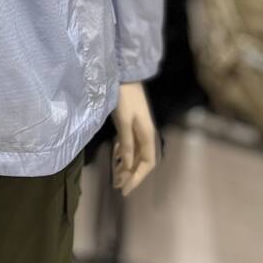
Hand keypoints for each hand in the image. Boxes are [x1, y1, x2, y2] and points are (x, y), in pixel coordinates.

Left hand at [111, 81, 158, 196]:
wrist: (125, 74)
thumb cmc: (124, 98)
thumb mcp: (124, 122)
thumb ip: (127, 144)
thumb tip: (128, 166)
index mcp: (147, 135)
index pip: (147, 163)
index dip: (137, 178)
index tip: (125, 189)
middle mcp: (145, 134)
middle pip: (142, 161)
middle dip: (131, 175)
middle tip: (118, 186)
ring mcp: (139, 128)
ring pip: (135, 153)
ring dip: (127, 165)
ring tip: (115, 176)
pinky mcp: (131, 122)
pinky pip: (130, 144)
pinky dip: (124, 153)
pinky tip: (117, 157)